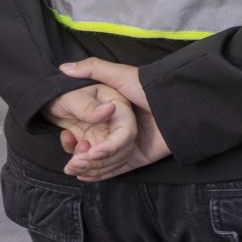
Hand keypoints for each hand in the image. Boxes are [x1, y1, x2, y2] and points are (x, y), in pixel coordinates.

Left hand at [44, 85, 137, 177]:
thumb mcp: (73, 98)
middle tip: (75, 164)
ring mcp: (107, 137)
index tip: (92, 154)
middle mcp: (117, 125)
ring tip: (70, 166)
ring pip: (110, 162)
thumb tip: (109, 110)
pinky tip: (70, 165)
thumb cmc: (64, 93)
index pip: (126, 132)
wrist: (51, 102)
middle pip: (121, 151)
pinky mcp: (97, 147)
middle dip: (98, 163)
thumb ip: (89, 107)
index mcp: (119, 108)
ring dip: (91, 170)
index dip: (113, 146)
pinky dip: (86, 171)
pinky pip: (98, 164)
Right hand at [57, 58, 171, 179]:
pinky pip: (116, 170)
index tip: (66, 135)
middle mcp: (117, 131)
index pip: (86, 129)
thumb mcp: (121, 75)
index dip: (73, 136)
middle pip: (92, 148)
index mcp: (112, 115)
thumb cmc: (148, 88)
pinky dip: (100, 174)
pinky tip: (85, 174)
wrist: (177, 107)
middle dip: (79, 156)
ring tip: (76, 165)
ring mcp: (128, 146)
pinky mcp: (138, 158)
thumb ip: (94, 69)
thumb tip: (64, 67)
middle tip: (71, 160)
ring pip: (102, 162)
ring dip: (87, 166)